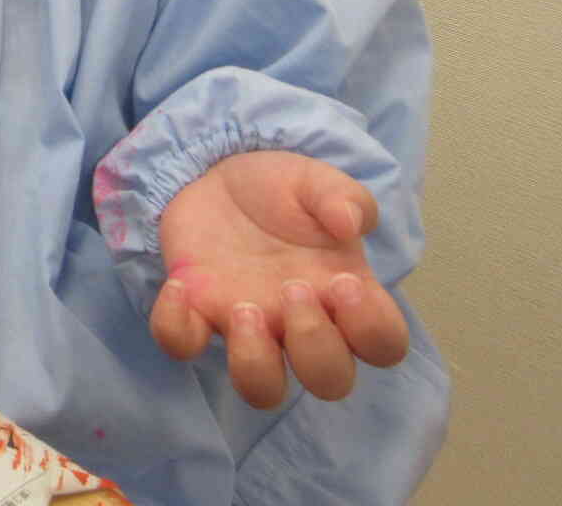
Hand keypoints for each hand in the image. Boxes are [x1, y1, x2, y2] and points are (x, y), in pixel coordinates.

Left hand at [151, 149, 408, 408]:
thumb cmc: (281, 190)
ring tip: (244, 308)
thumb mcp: (317, 182)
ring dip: (255, 363)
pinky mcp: (196, 312)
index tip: (344, 283)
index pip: (384, 346)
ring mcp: (247, 326)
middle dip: (316, 348)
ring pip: (261, 390)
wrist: (218, 171)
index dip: (373, 330)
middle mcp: (300, 324)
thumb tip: (349, 223)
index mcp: (345, 297)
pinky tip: (179, 286)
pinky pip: (183, 345)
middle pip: (329, 381)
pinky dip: (177, 328)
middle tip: (293, 289)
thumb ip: (345, 197)